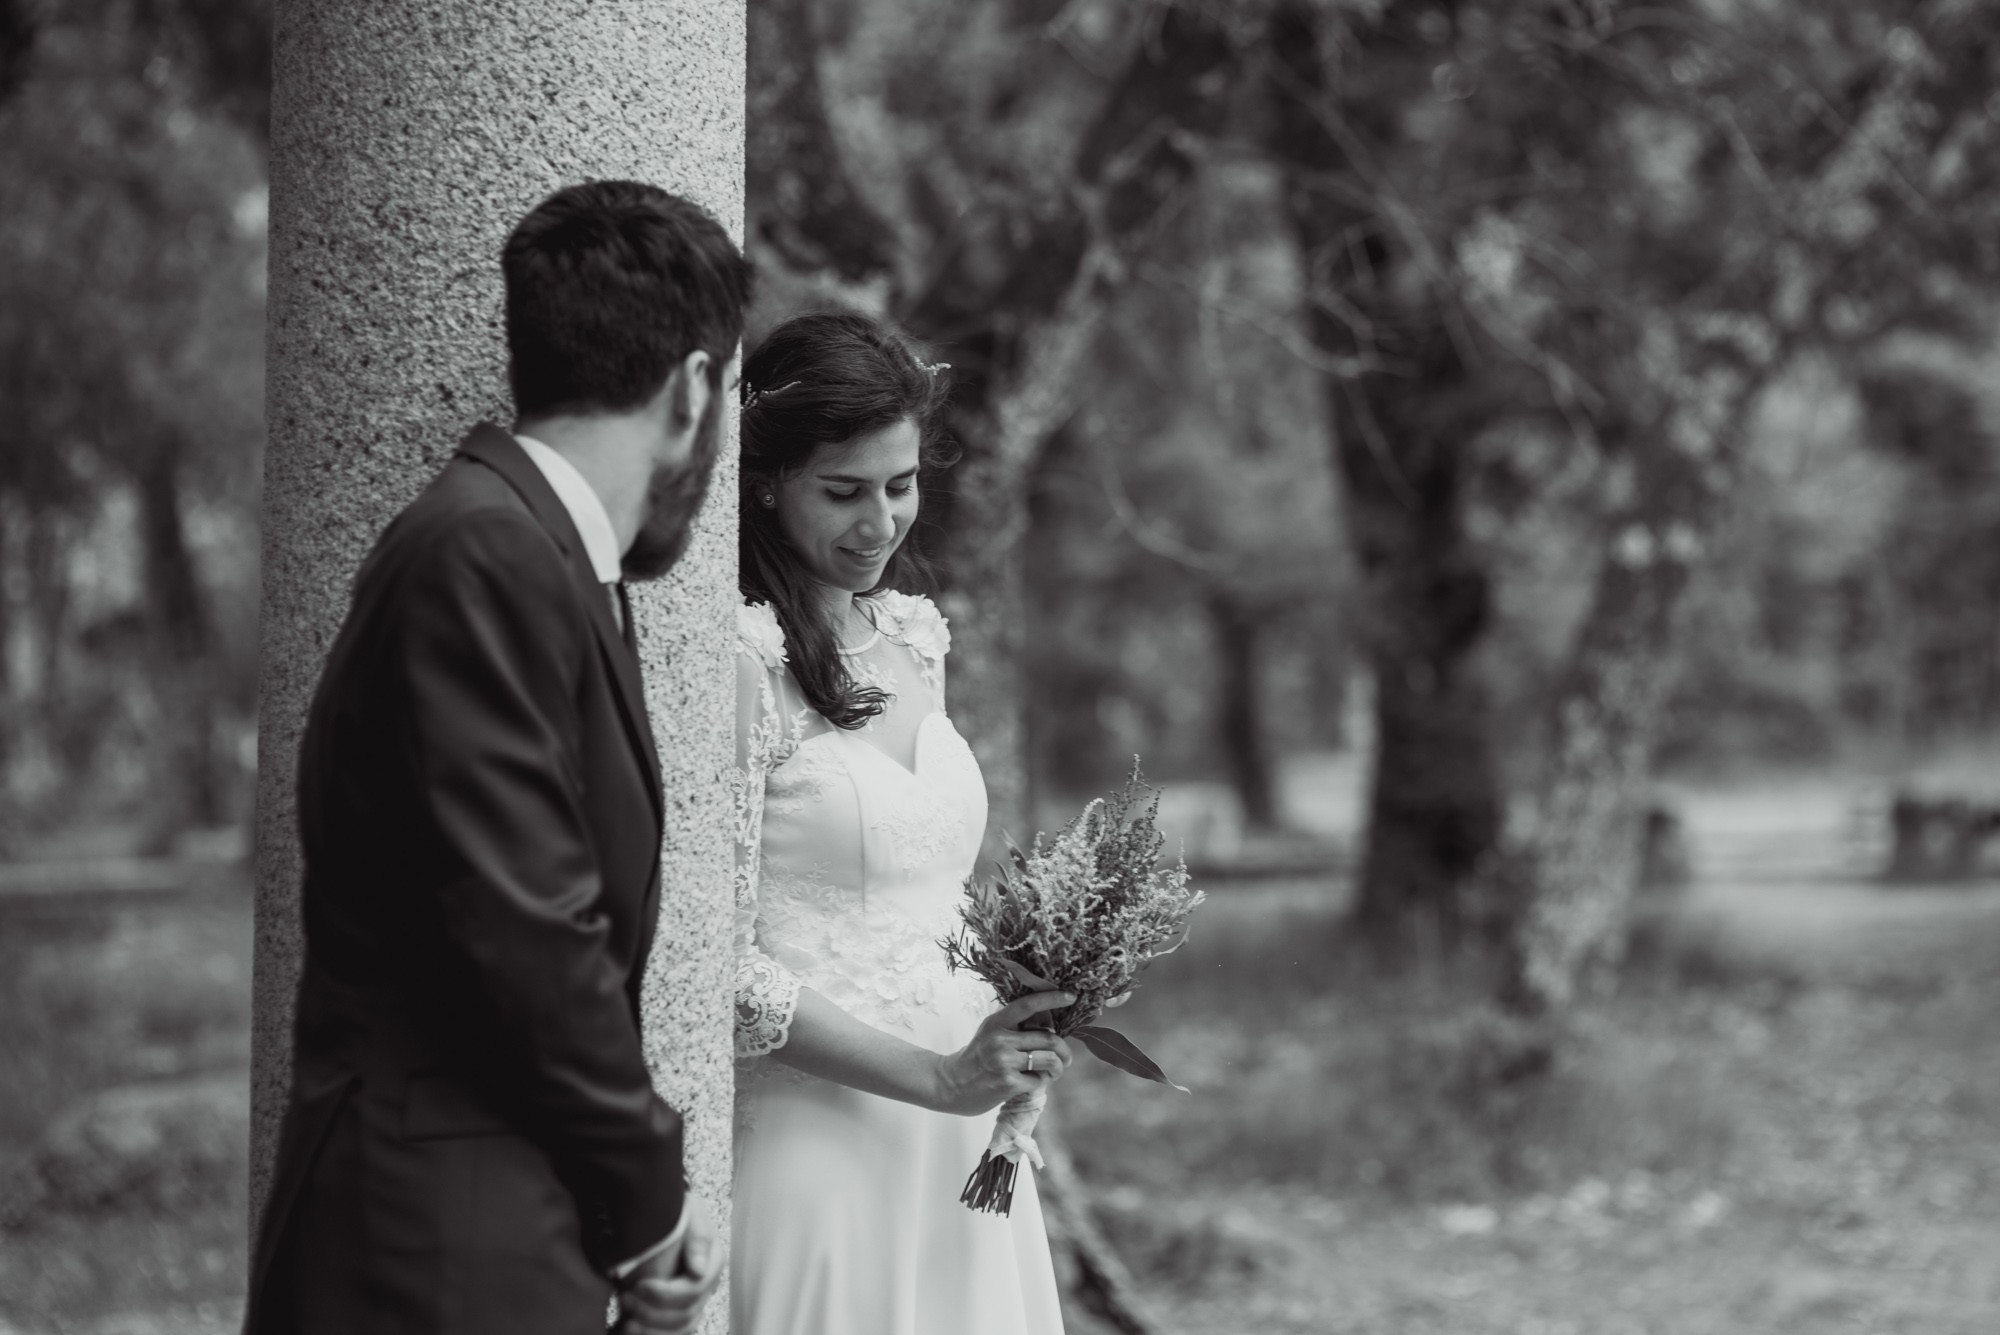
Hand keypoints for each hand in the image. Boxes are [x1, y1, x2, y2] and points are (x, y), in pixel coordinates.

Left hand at [618, 1194, 724, 1334]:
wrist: (663, 1214)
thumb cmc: (676, 1211)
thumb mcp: (688, 1212)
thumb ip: (696, 1237)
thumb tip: (697, 1270)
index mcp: (712, 1262)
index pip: (693, 1290)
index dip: (664, 1295)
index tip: (637, 1286)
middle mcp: (706, 1286)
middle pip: (685, 1314)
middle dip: (651, 1313)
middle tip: (624, 1299)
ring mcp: (693, 1302)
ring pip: (679, 1329)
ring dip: (650, 1331)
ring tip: (624, 1322)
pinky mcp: (676, 1311)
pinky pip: (668, 1333)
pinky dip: (648, 1334)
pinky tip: (625, 1329)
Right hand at [931, 990, 1075, 1114]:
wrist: (952, 1084)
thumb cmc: (978, 1058)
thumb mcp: (991, 1033)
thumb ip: (1016, 1027)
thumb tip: (1051, 1025)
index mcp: (997, 1022)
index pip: (1028, 1005)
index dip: (1051, 999)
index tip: (1070, 996)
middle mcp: (1000, 1039)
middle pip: (1049, 1038)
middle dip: (1064, 1050)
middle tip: (1066, 1058)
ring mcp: (1004, 1061)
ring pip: (1050, 1059)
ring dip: (1058, 1068)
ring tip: (1054, 1072)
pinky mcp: (1008, 1083)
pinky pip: (1039, 1080)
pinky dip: (1041, 1082)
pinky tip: (1032, 1082)